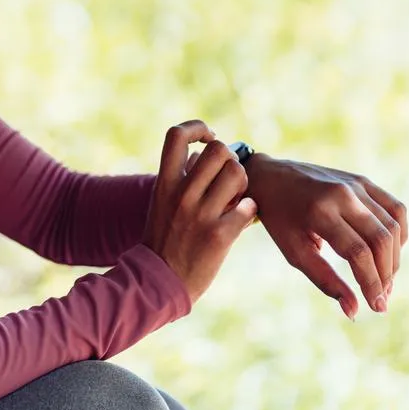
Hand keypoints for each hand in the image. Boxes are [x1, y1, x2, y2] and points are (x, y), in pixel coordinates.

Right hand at [142, 121, 258, 302]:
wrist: (159, 281)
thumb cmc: (165, 237)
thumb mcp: (163, 201)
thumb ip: (181, 175)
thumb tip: (201, 153)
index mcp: (165, 182)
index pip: (176, 135)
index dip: (197, 128)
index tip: (208, 139)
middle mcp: (182, 194)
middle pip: (218, 150)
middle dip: (230, 159)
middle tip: (227, 176)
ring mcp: (200, 214)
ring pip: (237, 174)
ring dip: (242, 183)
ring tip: (236, 197)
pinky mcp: (219, 236)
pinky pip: (247, 207)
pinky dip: (249, 209)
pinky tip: (240, 217)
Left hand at [245, 154, 407, 318]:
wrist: (270, 177)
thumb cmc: (280, 220)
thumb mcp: (294, 251)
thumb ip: (325, 280)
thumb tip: (354, 311)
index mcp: (320, 211)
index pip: (358, 253)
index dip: (372, 283)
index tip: (377, 307)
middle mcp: (342, 194)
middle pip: (381, 240)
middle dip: (386, 275)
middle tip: (381, 298)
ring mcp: (356, 184)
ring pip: (393, 226)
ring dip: (395, 258)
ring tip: (384, 281)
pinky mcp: (363, 181)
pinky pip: (395, 209)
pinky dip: (398, 234)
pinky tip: (388, 253)